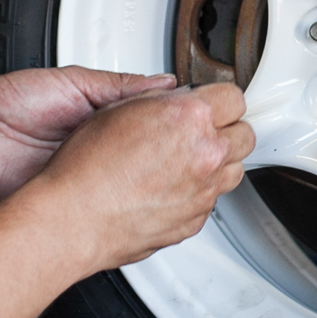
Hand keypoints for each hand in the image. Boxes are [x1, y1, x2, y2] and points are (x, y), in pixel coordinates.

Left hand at [0, 66, 176, 200]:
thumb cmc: (8, 101)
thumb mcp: (73, 82)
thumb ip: (119, 85)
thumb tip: (164, 84)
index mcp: (102, 115)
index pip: (149, 121)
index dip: (173, 124)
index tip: (198, 123)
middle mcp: (98, 146)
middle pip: (145, 153)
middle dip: (166, 156)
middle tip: (190, 151)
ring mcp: (86, 173)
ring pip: (128, 181)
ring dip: (144, 180)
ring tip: (169, 175)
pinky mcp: (71, 196)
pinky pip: (103, 202)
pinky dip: (119, 202)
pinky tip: (135, 198)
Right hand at [27, 82, 252, 270]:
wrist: (72, 219)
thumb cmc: (85, 168)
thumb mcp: (118, 109)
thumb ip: (158, 100)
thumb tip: (173, 97)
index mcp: (190, 118)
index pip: (234, 98)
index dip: (219, 99)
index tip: (212, 103)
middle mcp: (205, 155)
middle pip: (245, 134)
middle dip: (226, 129)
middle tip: (202, 130)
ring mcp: (204, 191)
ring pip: (234, 169)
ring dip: (217, 162)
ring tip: (186, 160)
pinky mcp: (195, 220)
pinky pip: (210, 199)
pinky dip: (197, 192)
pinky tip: (169, 188)